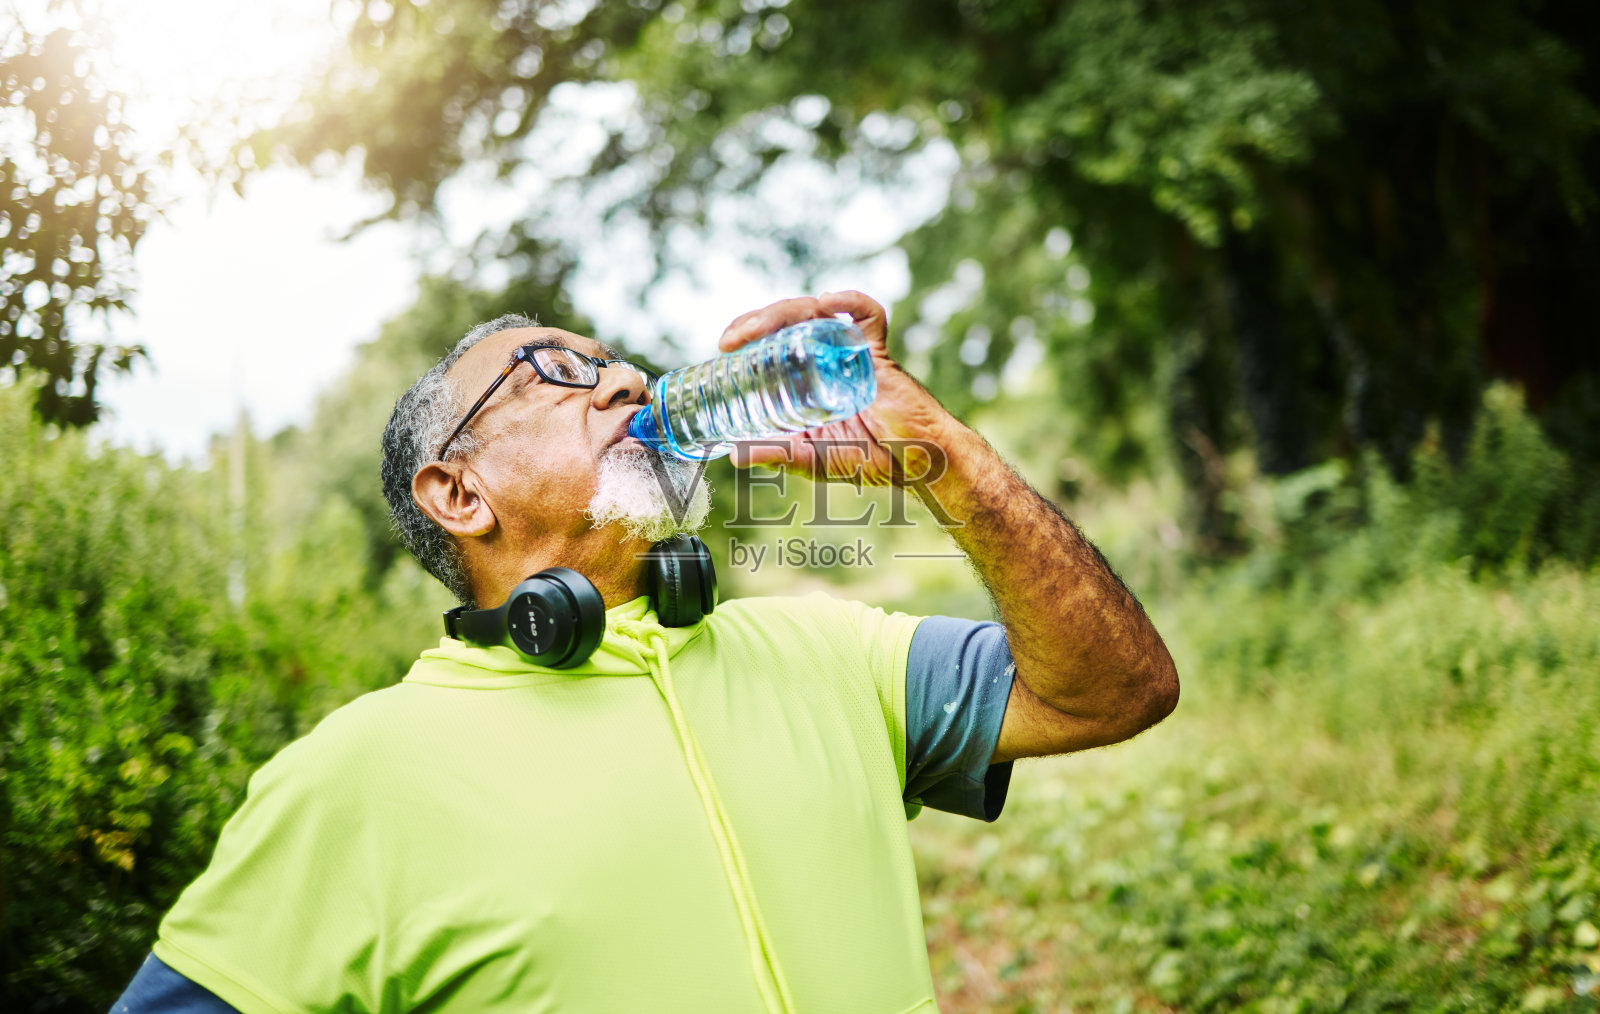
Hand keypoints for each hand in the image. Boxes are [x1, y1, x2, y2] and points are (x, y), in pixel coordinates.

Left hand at [717, 291, 954, 485]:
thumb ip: (779, 454)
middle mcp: (830, 357)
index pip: (775, 341)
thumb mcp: (813, 458)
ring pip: (816, 314)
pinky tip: (830, 300)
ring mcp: (853, 352)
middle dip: (756, 322)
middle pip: (789, 322)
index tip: (723, 348)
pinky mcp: (880, 353)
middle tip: (728, 342)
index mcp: (811, 376)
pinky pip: (869, 316)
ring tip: (754, 329)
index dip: (748, 335)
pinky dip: (852, 301)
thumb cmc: (872, 460)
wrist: (918, 463)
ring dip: (781, 313)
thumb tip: (735, 457)